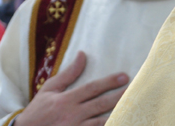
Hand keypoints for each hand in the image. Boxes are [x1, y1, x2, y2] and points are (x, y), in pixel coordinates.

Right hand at [14, 51, 128, 125]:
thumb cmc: (38, 111)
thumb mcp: (49, 90)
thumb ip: (68, 74)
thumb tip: (82, 54)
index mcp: (66, 100)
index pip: (92, 88)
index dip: (109, 82)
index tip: (124, 76)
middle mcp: (72, 115)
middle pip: (101, 105)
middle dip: (119, 96)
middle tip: (135, 89)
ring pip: (100, 122)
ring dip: (117, 114)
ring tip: (133, 107)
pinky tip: (119, 121)